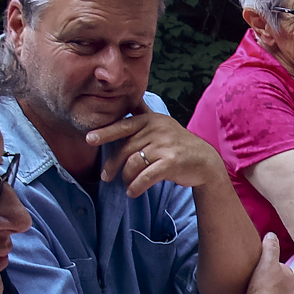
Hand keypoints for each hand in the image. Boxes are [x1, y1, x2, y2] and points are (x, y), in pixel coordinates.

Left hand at [86, 103, 225, 196]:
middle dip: (112, 165)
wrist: (204, 161)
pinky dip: (136, 186)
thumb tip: (126, 101)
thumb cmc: (177, 144)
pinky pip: (146, 176)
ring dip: (125, 178)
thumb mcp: (162, 125)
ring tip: (125, 184)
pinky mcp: (171, 162)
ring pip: (133, 164)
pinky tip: (132, 191)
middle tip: (106, 176)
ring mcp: (165, 146)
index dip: (105, 132)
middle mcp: (158, 130)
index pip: (123, 126)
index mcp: (152, 119)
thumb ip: (143, 115)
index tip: (89, 139)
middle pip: (125, 148)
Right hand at [241, 232, 293, 293]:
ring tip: (251, 291)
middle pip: (276, 281)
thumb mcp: (266, 262)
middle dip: (267, 279)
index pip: (279, 266)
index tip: (257, 266)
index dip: (267, 265)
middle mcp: (291, 292)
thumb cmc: (264, 288)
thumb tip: (271, 235)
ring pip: (273, 293)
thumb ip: (270, 247)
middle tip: (252, 279)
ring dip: (264, 292)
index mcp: (290, 277)